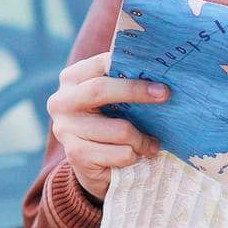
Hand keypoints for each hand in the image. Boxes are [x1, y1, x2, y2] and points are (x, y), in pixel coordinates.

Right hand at [46, 51, 170, 202]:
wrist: (89, 163)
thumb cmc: (108, 119)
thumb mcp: (112, 97)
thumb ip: (124, 81)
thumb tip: (159, 75)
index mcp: (72, 78)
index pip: (102, 64)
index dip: (131, 67)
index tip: (159, 77)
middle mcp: (62, 101)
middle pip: (100, 89)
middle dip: (136, 92)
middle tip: (165, 96)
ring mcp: (65, 129)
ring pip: (119, 129)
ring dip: (142, 138)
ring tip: (152, 142)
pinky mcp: (75, 154)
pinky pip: (119, 153)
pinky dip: (133, 155)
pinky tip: (136, 155)